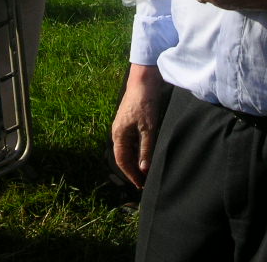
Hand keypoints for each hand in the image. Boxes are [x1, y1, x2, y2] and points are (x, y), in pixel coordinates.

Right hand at [111, 64, 169, 188]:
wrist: (143, 81)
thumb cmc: (145, 103)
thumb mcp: (149, 128)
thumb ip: (146, 150)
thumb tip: (143, 170)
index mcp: (118, 135)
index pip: (122, 161)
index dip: (131, 174)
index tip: (141, 185)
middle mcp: (117, 132)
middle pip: (123, 156)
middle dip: (132, 170)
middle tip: (144, 182)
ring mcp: (122, 126)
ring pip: (127, 149)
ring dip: (135, 161)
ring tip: (146, 171)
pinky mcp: (128, 121)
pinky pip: (130, 141)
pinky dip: (137, 150)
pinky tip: (145, 154)